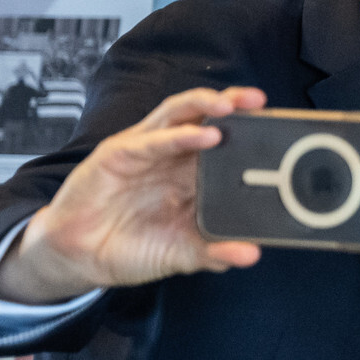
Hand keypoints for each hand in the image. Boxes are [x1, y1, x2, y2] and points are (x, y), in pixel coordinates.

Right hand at [0, 87, 267, 303]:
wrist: (79, 257)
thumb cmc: (132, 247)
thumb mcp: (181, 254)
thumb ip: (215, 252)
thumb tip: (252, 254)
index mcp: (193, 173)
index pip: (226, 140)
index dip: (250, 128)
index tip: (280, 125)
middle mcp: (173, 155)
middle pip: (206, 117)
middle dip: (233, 104)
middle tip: (259, 101)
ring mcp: (146, 151)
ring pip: (178, 115)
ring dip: (205, 105)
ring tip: (230, 106)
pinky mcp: (118, 155)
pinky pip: (150, 140)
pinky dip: (177, 136)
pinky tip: (202, 136)